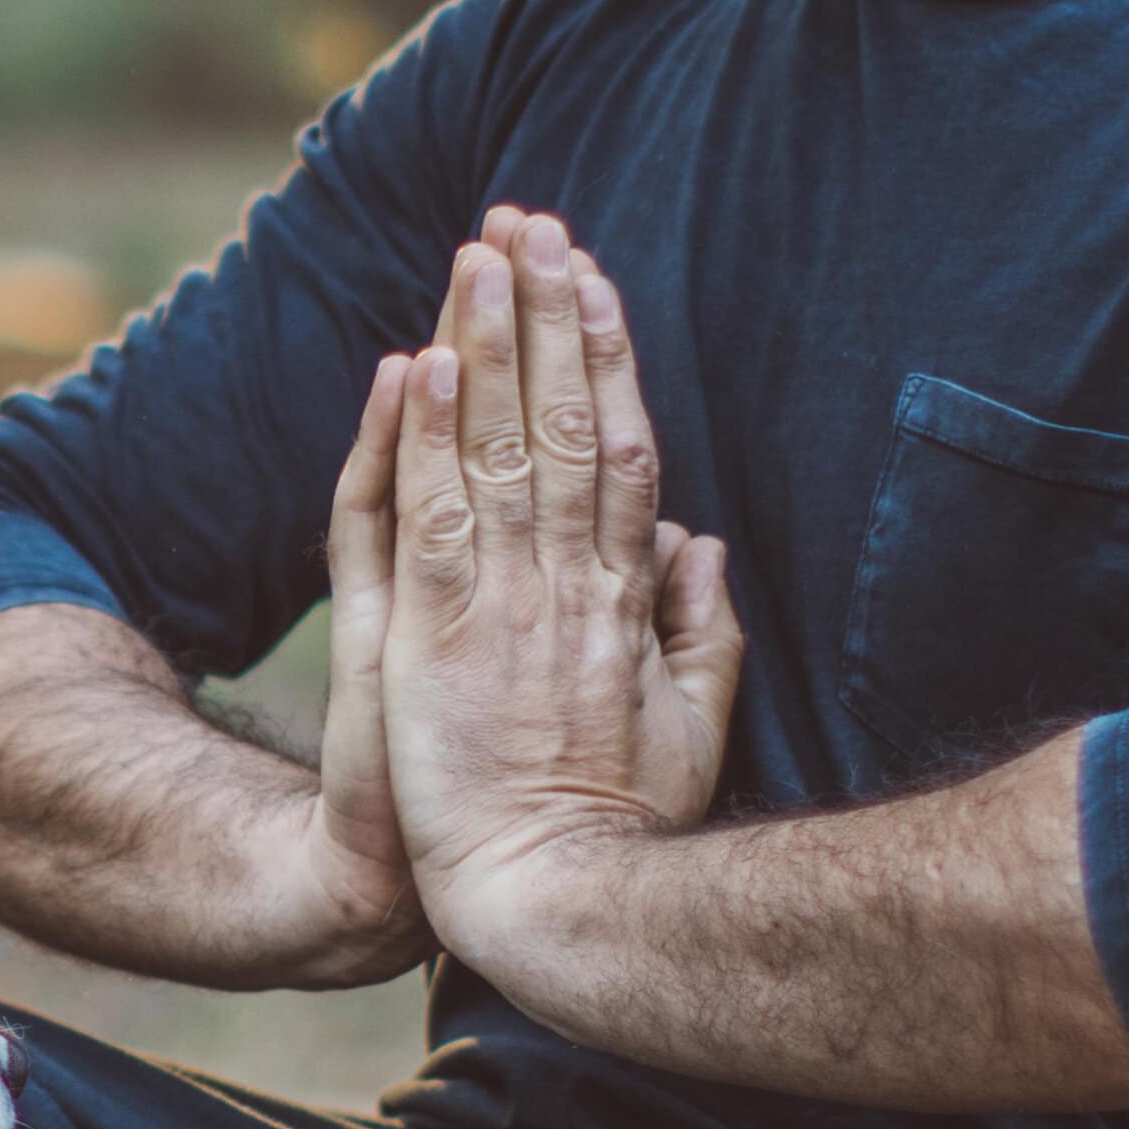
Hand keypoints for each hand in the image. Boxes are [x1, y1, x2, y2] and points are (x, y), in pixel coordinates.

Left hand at [356, 213, 741, 948]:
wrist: (547, 908)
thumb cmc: (623, 832)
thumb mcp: (694, 728)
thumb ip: (700, 631)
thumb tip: (702, 544)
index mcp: (627, 598)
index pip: (621, 445)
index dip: (607, 355)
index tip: (592, 279)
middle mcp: (566, 583)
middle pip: (560, 422)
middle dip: (546, 315)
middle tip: (532, 220)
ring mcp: (499, 606)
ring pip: (496, 449)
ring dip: (488, 344)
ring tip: (479, 253)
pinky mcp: (432, 640)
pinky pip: (427, 517)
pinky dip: (426, 438)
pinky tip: (426, 363)